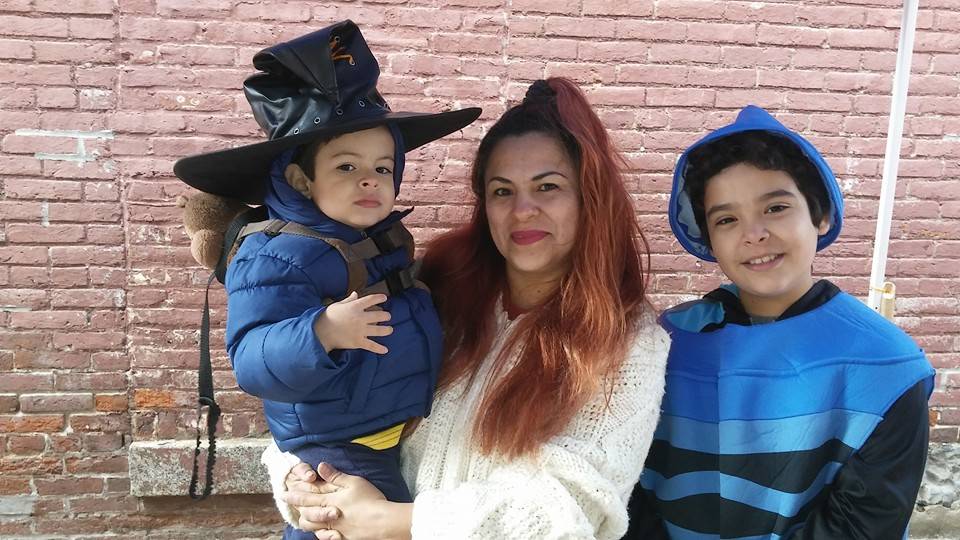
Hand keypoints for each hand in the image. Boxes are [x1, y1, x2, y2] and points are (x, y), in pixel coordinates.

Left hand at [282, 462, 408, 539]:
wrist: (382, 522)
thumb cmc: (369, 500)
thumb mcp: (354, 482)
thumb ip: (335, 476)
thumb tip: (320, 466)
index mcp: (330, 501)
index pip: (306, 497)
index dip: (293, 495)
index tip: (283, 493)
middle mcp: (328, 516)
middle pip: (306, 514)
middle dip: (296, 508)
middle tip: (290, 506)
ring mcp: (335, 529)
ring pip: (314, 528)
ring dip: (307, 522)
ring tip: (303, 518)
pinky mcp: (343, 538)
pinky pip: (327, 538)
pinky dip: (322, 534)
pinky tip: (322, 532)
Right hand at [313, 292, 392, 353]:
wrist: (320, 332)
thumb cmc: (328, 316)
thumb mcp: (338, 305)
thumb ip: (349, 300)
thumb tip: (356, 293)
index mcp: (355, 307)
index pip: (371, 300)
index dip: (379, 298)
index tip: (384, 298)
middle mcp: (360, 318)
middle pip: (379, 315)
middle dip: (386, 316)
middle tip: (388, 316)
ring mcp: (360, 331)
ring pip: (379, 331)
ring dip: (387, 330)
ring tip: (390, 329)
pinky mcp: (358, 342)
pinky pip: (371, 346)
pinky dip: (379, 349)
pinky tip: (385, 350)